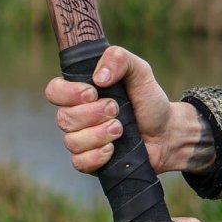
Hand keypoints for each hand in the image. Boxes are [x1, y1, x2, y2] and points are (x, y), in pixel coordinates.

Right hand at [45, 45, 208, 175]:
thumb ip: (119, 59)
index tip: (93, 92)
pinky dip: (96, 156)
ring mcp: (83, 140)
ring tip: (120, 129)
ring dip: (98, 134)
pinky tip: (112, 149)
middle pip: (63, 118)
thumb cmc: (149, 101)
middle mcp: (78, 116)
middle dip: (92, 114)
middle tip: (116, 110)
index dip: (68, 93)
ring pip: (71, 141)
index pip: (54, 91)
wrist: (167, 133)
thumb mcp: (140, 72)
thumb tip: (98, 77)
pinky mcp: (91, 161)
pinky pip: (79, 162)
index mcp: (82, 93)